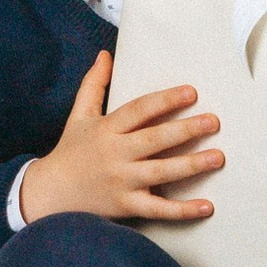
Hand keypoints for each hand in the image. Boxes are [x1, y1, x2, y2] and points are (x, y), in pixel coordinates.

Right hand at [20, 51, 225, 223]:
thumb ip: (93, 85)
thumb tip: (105, 55)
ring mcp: (121, 182)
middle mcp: (115, 154)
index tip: (192, 92)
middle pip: (154, 140)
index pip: (139, 110)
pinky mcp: (126, 207)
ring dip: (191, 165)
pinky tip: (207, 206)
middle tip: (214, 122)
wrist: (48, 194)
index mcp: (106, 129)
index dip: (165, 100)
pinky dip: (183, 210)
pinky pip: (158, 209)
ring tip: (218, 157)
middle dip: (185, 130)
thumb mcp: (78, 116)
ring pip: (161, 173)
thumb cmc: (70, 152)